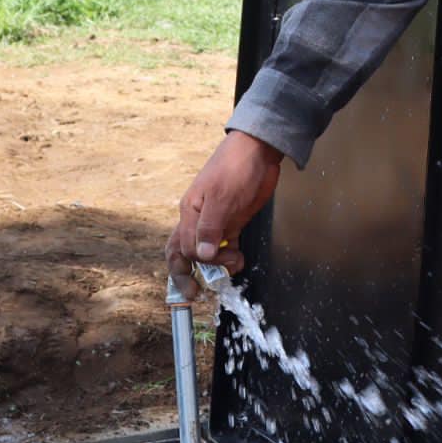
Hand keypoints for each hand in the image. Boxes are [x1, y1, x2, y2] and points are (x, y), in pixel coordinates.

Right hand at [166, 130, 282, 298]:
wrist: (259, 149)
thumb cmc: (236, 166)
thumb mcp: (222, 196)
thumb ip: (211, 227)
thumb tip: (203, 255)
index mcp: (189, 212)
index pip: (183, 248)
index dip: (193, 265)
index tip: (206, 274)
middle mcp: (198, 220)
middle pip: (185, 253)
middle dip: (187, 275)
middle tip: (198, 294)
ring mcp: (217, 221)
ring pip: (207, 252)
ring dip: (216, 266)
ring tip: (234, 266)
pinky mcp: (234, 221)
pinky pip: (225, 244)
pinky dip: (229, 256)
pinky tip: (238, 260)